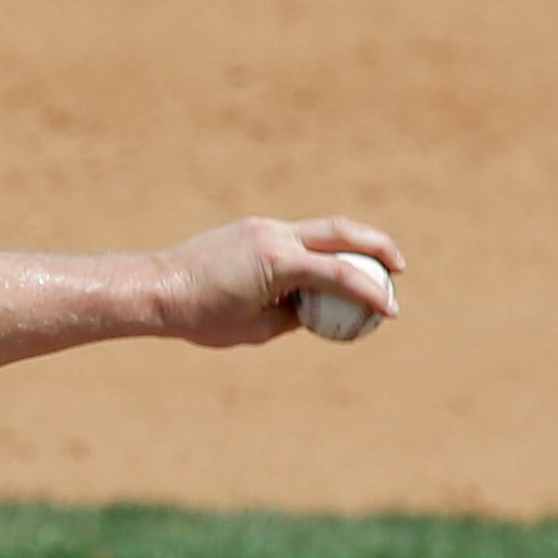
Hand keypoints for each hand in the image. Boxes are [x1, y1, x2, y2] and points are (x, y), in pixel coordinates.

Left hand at [149, 216, 404, 348]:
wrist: (156, 288)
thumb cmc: (200, 317)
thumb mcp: (255, 330)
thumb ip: (294, 317)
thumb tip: (317, 309)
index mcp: (277, 263)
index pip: (339, 274)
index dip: (371, 291)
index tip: (392, 309)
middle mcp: (274, 236)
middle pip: (342, 231)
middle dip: (378, 246)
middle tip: (400, 267)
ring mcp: (263, 227)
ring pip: (321, 229)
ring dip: (349, 245)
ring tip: (369, 268)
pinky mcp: (253, 228)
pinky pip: (296, 237)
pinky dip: (317, 250)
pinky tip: (321, 274)